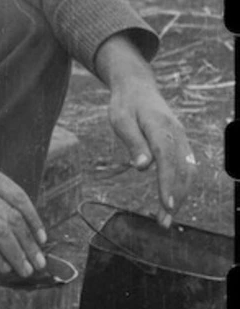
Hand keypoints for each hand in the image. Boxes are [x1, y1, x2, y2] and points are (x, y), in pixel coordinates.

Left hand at [95, 34, 194, 225]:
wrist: (137, 86)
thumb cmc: (125, 104)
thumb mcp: (120, 120)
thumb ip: (132, 142)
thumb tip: (142, 167)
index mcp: (160, 127)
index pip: (167, 159)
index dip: (168, 183)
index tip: (167, 206)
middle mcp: (176, 133)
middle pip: (182, 169)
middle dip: (176, 197)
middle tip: (164, 222)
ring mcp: (181, 138)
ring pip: (188, 170)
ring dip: (181, 195)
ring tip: (166, 218)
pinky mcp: (180, 143)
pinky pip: (186, 167)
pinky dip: (182, 186)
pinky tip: (172, 201)